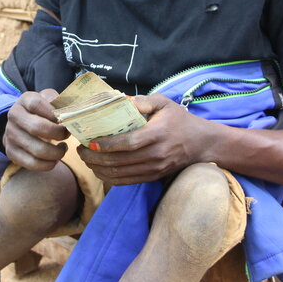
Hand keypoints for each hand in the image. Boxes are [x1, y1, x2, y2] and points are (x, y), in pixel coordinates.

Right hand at [3, 89, 69, 171]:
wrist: (20, 124)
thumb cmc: (42, 111)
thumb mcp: (49, 100)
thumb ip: (60, 102)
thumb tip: (73, 111)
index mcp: (24, 100)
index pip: (37, 104)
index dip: (54, 113)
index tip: (66, 118)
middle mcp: (14, 116)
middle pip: (37, 127)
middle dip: (58, 134)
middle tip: (67, 135)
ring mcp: (10, 135)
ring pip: (37, 149)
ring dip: (57, 152)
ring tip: (63, 148)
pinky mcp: (11, 152)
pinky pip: (32, 163)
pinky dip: (48, 164)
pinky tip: (55, 159)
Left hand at [77, 94, 212, 184]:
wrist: (201, 144)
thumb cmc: (179, 120)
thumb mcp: (164, 103)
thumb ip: (143, 101)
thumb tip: (120, 100)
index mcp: (158, 134)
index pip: (129, 143)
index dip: (107, 144)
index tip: (90, 141)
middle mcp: (156, 154)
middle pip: (120, 161)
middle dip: (95, 157)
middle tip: (80, 150)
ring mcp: (155, 168)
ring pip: (120, 174)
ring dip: (98, 168)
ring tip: (86, 159)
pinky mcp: (153, 177)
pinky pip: (127, 181)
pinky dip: (109, 177)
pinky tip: (98, 169)